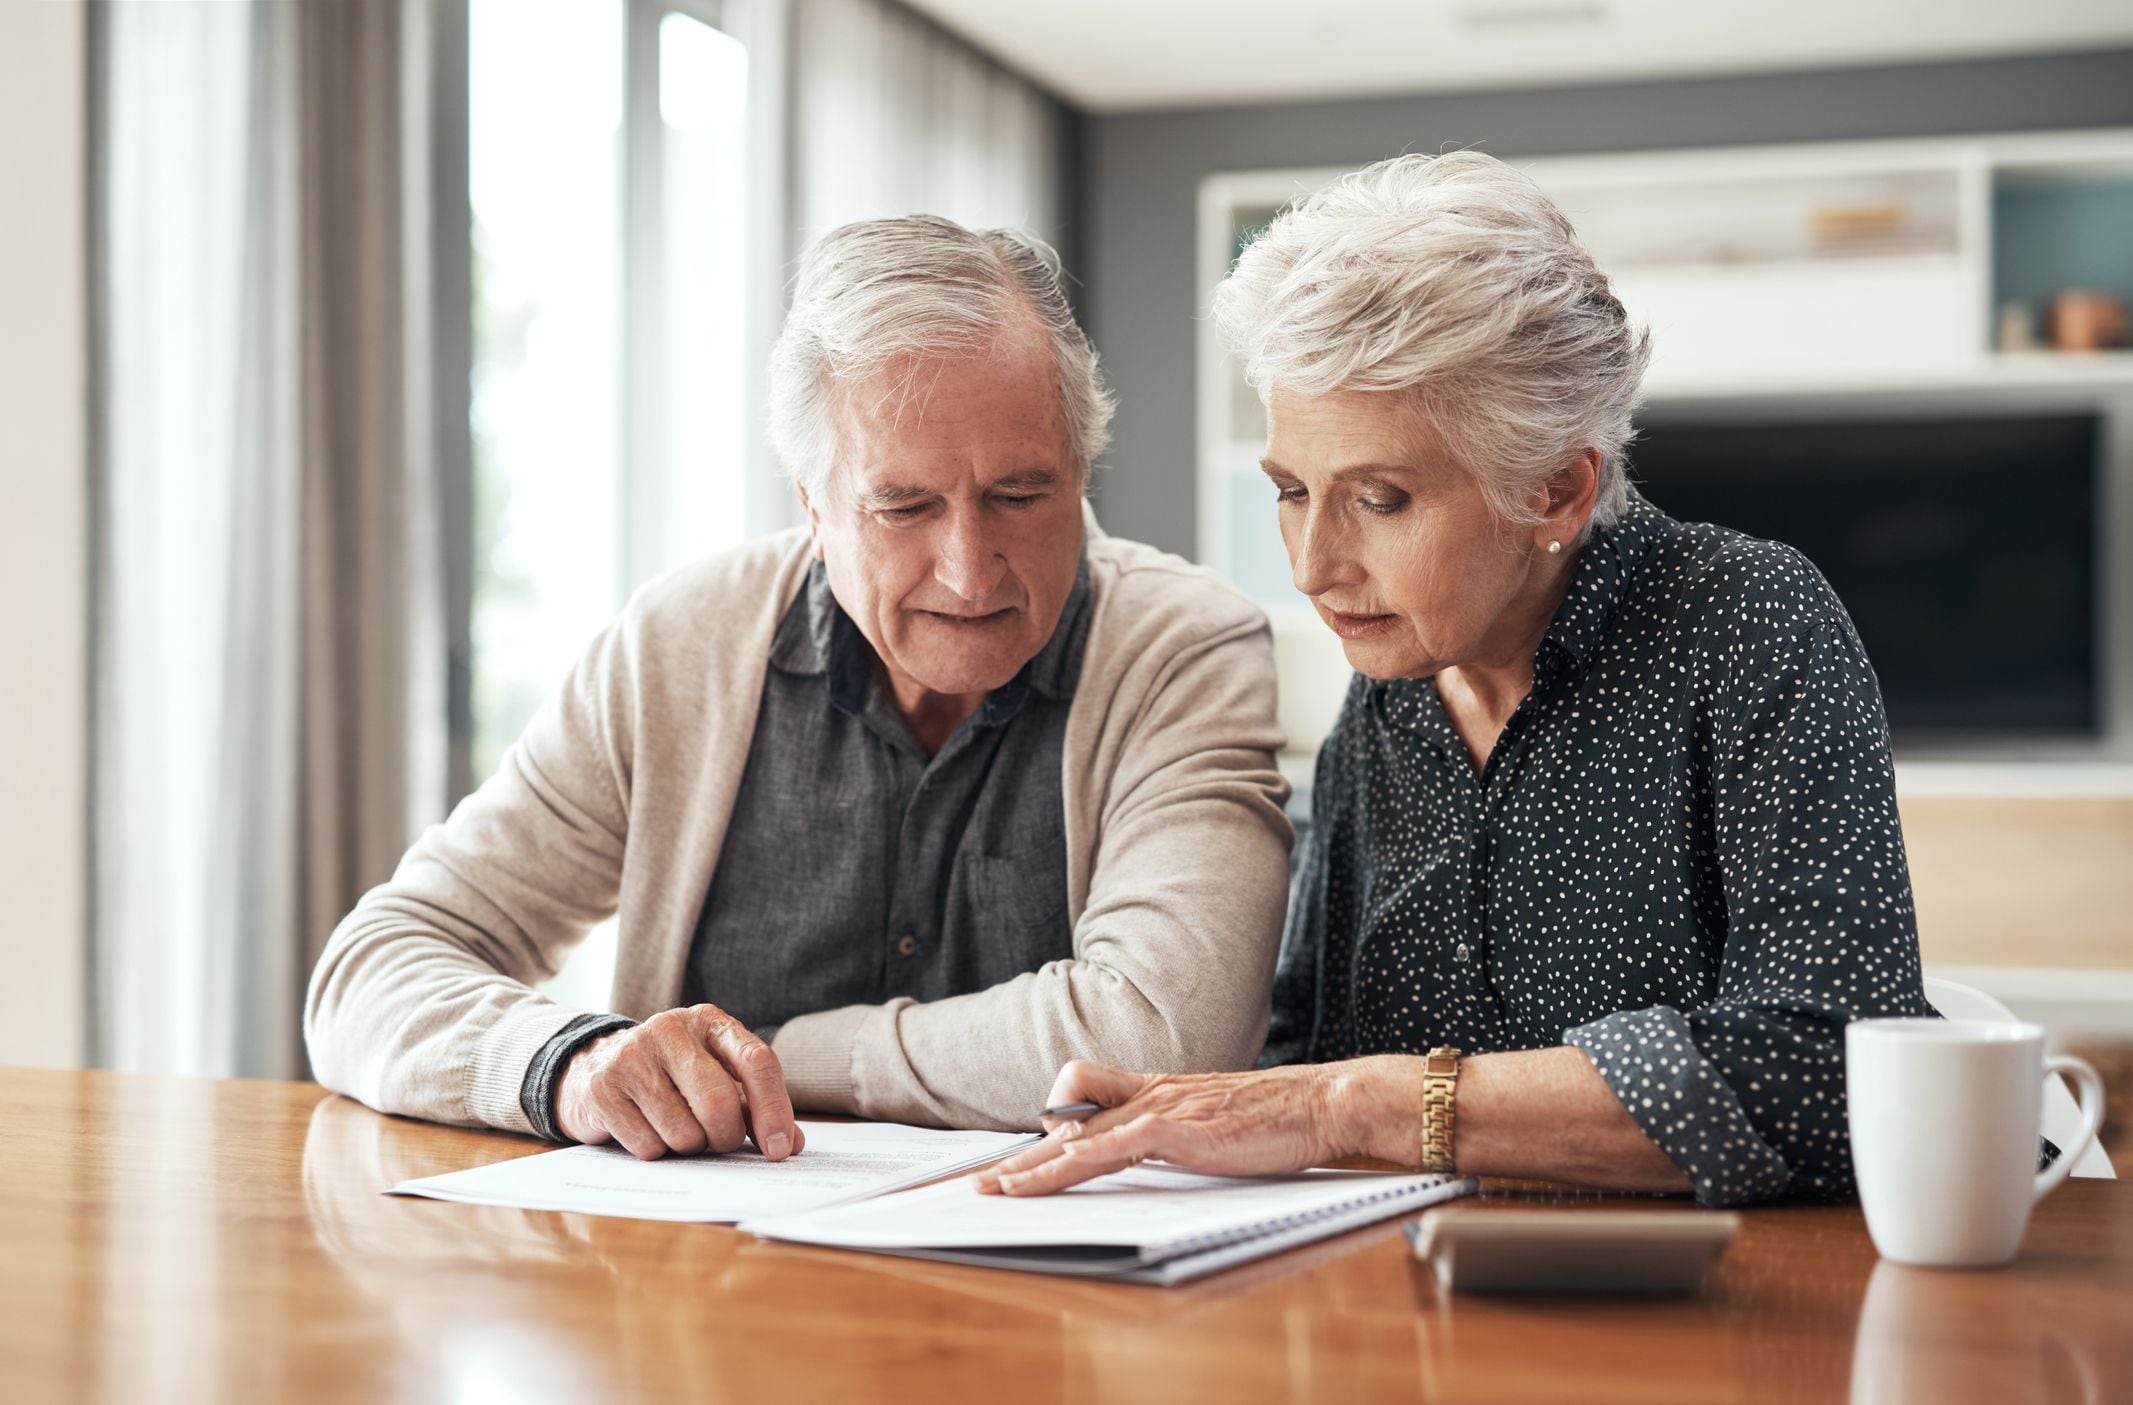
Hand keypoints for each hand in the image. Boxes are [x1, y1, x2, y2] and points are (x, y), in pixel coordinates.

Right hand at [554, 1004, 803, 1161]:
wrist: (594, 1067)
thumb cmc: (671, 1078)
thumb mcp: (716, 1078)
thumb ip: (755, 1107)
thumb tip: (789, 1144)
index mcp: (710, 1022)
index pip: (756, 1062)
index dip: (774, 1110)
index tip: (778, 1149)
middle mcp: (671, 1029)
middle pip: (719, 1103)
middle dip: (726, 1137)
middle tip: (719, 1142)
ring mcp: (633, 1055)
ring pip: (684, 1132)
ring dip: (689, 1147)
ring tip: (677, 1129)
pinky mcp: (604, 1087)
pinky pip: (649, 1146)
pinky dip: (657, 1152)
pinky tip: (646, 1130)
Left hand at [972, 1059, 1344, 1195]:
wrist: (1319, 1102)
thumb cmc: (1274, 1118)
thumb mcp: (1212, 1123)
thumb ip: (1175, 1135)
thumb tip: (1147, 1154)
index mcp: (1157, 1093)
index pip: (1084, 1105)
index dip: (1047, 1132)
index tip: (1019, 1161)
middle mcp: (1150, 1096)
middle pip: (1067, 1124)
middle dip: (1024, 1159)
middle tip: (984, 1185)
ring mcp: (1162, 1109)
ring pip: (1079, 1136)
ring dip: (1035, 1166)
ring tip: (1001, 1191)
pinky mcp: (1179, 1129)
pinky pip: (1114, 1145)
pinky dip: (1079, 1161)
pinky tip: (1056, 1175)